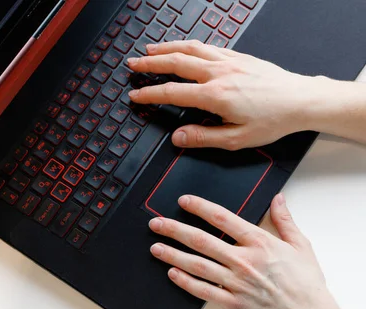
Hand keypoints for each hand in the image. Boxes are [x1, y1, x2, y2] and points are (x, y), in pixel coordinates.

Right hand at [128, 40, 324, 150]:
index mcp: (215, 96)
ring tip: (150, 50)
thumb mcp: (236, 140)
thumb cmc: (273, 120)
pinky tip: (183, 46)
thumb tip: (178, 138)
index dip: (149, 94)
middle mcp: (219, 73)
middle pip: (176, 62)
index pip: (173, 93)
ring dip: (167, 48)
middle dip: (150, 63)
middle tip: (133, 64)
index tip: (135, 96)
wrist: (299, 100)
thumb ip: (203, 138)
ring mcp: (229, 61)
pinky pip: (208, 46)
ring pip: (190, 48)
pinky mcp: (239, 56)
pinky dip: (189, 44)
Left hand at [149, 194, 346, 308]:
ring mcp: (236, 283)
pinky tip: (172, 274)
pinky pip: (203, 291)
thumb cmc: (305, 282)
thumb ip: (285, 220)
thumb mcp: (300, 245)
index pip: (223, 219)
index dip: (200, 208)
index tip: (184, 202)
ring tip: (155, 247)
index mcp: (260, 243)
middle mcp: (244, 260)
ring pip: (197, 265)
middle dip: (175, 230)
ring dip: (173, 255)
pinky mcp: (232, 302)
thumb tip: (278, 199)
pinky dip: (185, 282)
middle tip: (156, 223)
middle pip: (202, 241)